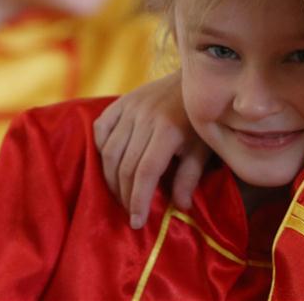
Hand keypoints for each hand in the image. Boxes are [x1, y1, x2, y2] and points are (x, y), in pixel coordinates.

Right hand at [93, 71, 209, 227]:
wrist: (195, 80)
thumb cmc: (200, 120)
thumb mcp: (202, 148)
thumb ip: (190, 176)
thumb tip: (181, 206)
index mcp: (169, 130)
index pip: (145, 172)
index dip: (139, 200)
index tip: (137, 222)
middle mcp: (146, 117)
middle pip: (125, 165)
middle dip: (125, 194)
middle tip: (130, 211)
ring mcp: (131, 107)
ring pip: (109, 151)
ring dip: (110, 178)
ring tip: (121, 194)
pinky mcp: (121, 102)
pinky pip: (101, 129)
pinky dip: (101, 149)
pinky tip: (110, 164)